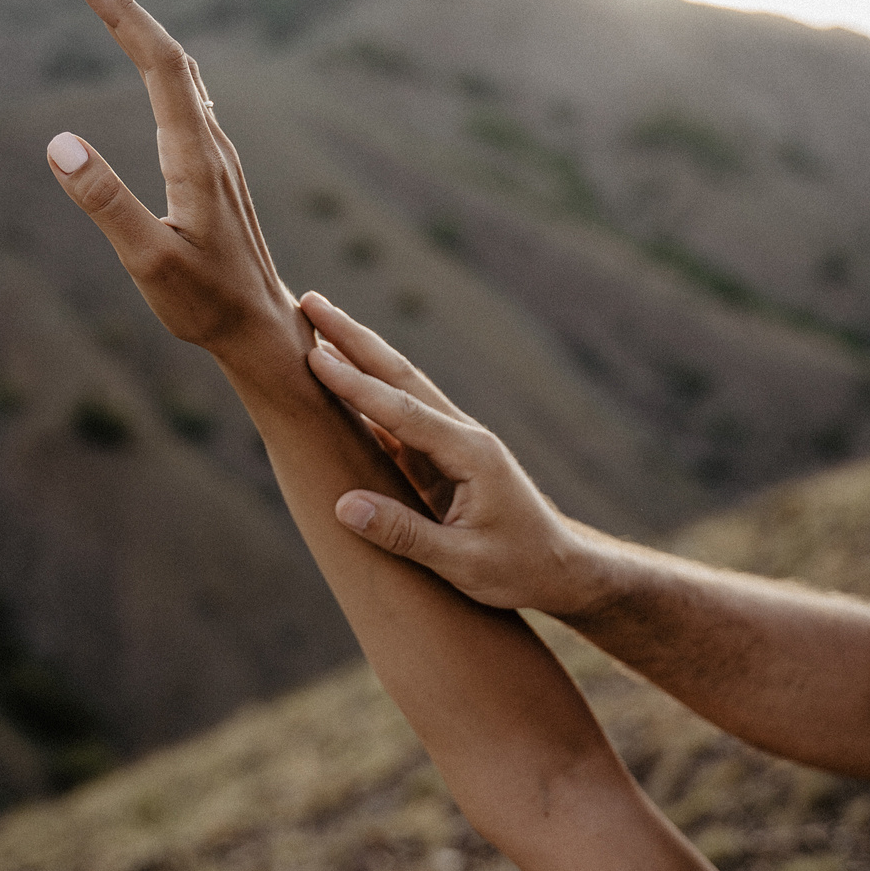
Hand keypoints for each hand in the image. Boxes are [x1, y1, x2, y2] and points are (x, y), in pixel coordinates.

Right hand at [47, 0, 298, 372]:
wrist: (262, 330)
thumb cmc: (206, 305)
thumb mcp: (149, 262)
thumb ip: (107, 204)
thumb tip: (60, 143)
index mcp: (196, 160)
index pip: (160, 66)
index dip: (124, 14)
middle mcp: (213, 148)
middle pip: (173, 60)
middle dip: (129, 9)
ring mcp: (219, 159)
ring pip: (184, 77)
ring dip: (146, 34)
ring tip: (112, 0)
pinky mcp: (218, 174)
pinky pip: (190, 101)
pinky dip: (163, 68)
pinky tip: (157, 67)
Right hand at [300, 292, 600, 614]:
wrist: (559, 568)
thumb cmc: (518, 568)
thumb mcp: (462, 563)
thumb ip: (404, 534)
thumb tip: (344, 506)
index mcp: (471, 453)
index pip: (403, 411)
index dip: (357, 385)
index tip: (316, 356)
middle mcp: (463, 436)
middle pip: (401, 378)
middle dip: (354, 340)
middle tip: (310, 302)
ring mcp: (453, 444)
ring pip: (399, 391)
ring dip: (358, 358)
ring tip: (316, 327)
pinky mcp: (443, 458)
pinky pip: (397, 420)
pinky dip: (366, 396)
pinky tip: (339, 381)